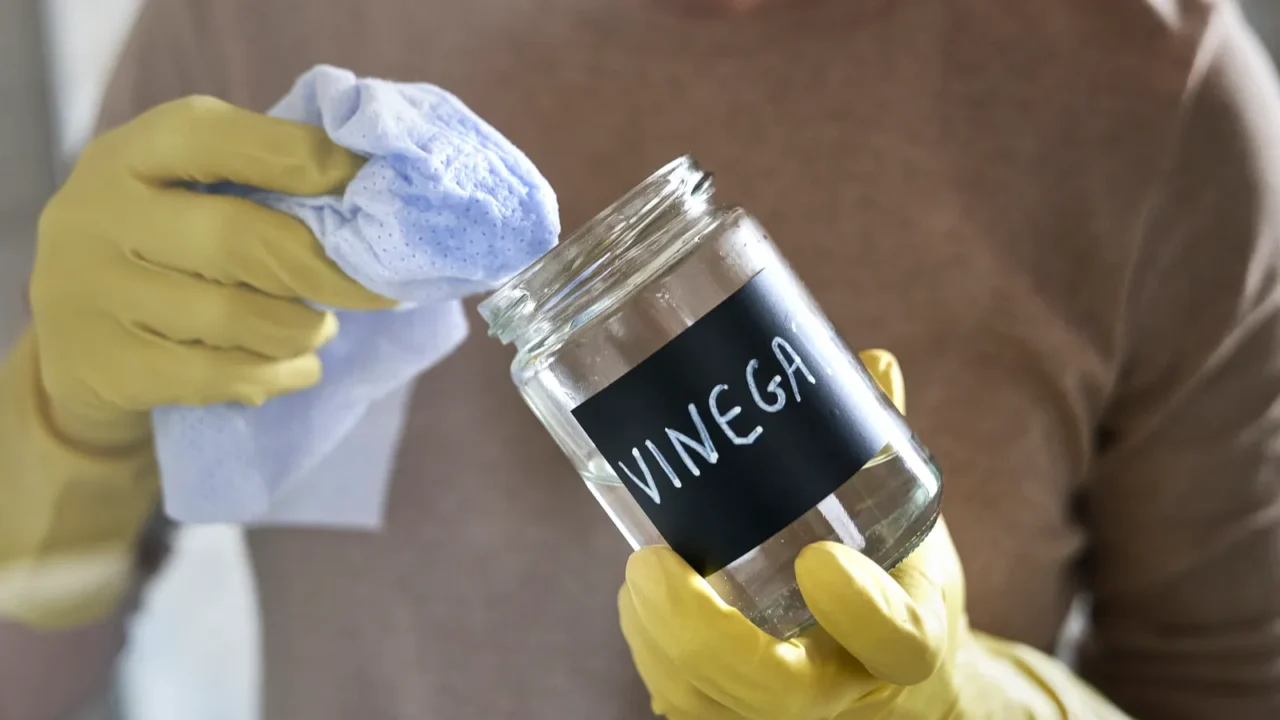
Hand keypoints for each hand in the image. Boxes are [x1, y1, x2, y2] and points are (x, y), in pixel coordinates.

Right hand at [30, 96, 391, 447]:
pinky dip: (279, 373)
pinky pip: (220, 375)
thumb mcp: (189, 190)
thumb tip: (370, 183)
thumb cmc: (167, 244)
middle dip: (327, 269)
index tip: (371, 184)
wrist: (74, 338)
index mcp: (132, 153)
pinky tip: (299, 366)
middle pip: (241, 240)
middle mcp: (99, 214)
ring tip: (320, 329)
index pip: (222, 139)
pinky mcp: (107, 365)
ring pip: (236, 317)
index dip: (308, 159)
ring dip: (303, 329)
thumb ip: (263, 178)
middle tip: (376, 289)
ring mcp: (94, 293)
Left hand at [619, 351, 1124, 718]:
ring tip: (640, 573)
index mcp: (913, 640)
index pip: (901, 641)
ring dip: (660, 640)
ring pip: (714, 707)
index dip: (863, 610)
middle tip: (654, 564)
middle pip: (779, 692)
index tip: (819, 557)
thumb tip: (870, 363)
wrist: (889, 673)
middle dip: (703, 632)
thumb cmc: (893, 581)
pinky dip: (656, 658)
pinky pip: (689, 708)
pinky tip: (641, 603)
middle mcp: (852, 688)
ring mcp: (795, 717)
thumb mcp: (906, 516)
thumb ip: (882, 444)